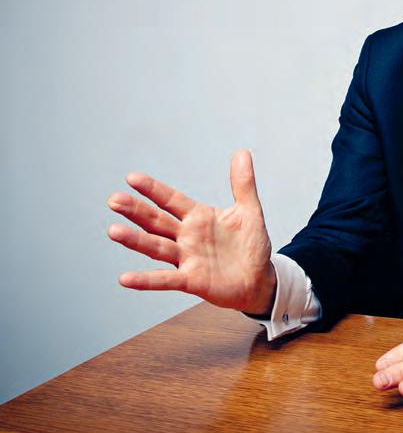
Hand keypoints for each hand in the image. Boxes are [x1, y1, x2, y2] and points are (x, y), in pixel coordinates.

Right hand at [107, 149, 276, 314]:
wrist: (259, 279)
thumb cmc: (251, 246)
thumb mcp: (249, 211)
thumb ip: (243, 184)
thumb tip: (242, 152)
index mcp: (198, 217)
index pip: (171, 200)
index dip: (153, 189)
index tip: (132, 178)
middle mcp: (187, 236)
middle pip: (156, 221)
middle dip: (135, 210)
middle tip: (114, 200)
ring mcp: (187, 258)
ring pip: (156, 247)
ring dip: (135, 240)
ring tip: (113, 231)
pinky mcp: (192, 280)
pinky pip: (166, 279)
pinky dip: (146, 280)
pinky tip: (126, 278)